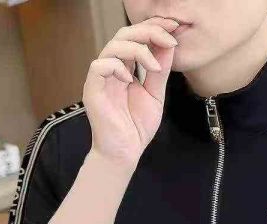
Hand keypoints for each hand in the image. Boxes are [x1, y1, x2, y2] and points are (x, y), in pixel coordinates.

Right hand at [83, 16, 178, 165]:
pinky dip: (117, 66)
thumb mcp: (155, 95)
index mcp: (125, 68)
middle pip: (124, 35)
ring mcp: (101, 78)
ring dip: (138, 50)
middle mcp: (111, 69)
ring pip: (113, 46)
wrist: (125, 152)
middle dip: (148, 31)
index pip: (136, 38)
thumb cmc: (136, 127)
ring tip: (154, 66)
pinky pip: (99, 66)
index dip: (153, 28)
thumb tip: (168, 45)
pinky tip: (130, 80)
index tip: (174, 27)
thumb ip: (159, 71)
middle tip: (168, 37)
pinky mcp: (92, 90)